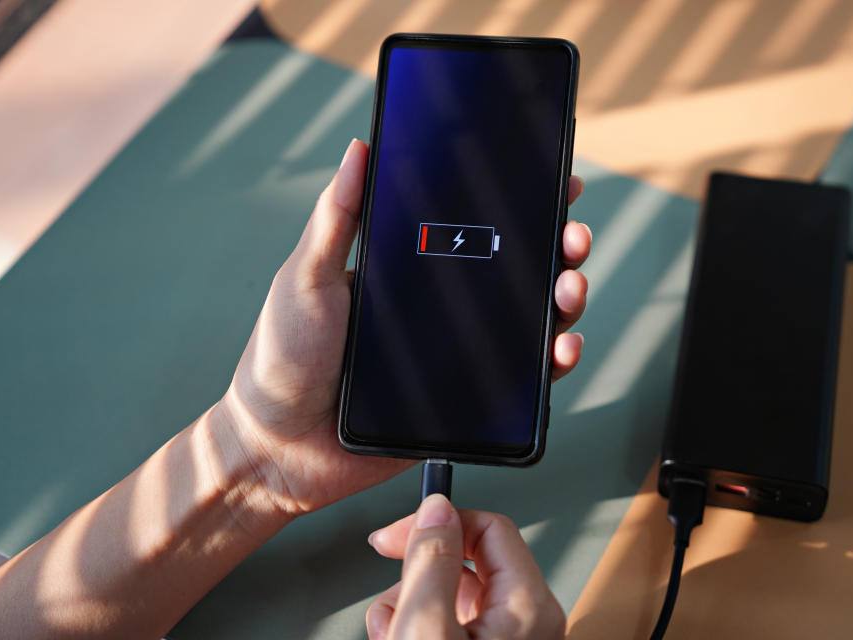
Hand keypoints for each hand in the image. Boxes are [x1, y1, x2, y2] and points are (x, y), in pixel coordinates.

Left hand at [219, 139, 591, 517]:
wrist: (279, 447)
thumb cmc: (282, 359)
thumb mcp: (304, 278)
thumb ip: (336, 218)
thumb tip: (359, 149)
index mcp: (407, 272)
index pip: (474, 229)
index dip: (518, 206)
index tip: (556, 183)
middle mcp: (441, 308)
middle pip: (516, 271)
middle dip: (557, 249)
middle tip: (574, 237)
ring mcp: (458, 353)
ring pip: (530, 320)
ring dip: (565, 298)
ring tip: (571, 287)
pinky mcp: (466, 400)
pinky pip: (521, 378)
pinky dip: (554, 361)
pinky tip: (564, 347)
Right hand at [366, 495, 564, 639]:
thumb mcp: (426, 629)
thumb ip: (431, 564)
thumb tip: (436, 511)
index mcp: (529, 606)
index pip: (489, 525)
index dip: (437, 524)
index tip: (396, 536)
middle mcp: (528, 621)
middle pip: (464, 560)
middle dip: (417, 578)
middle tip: (395, 605)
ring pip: (450, 593)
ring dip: (410, 607)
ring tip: (393, 635)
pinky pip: (450, 621)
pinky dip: (418, 627)